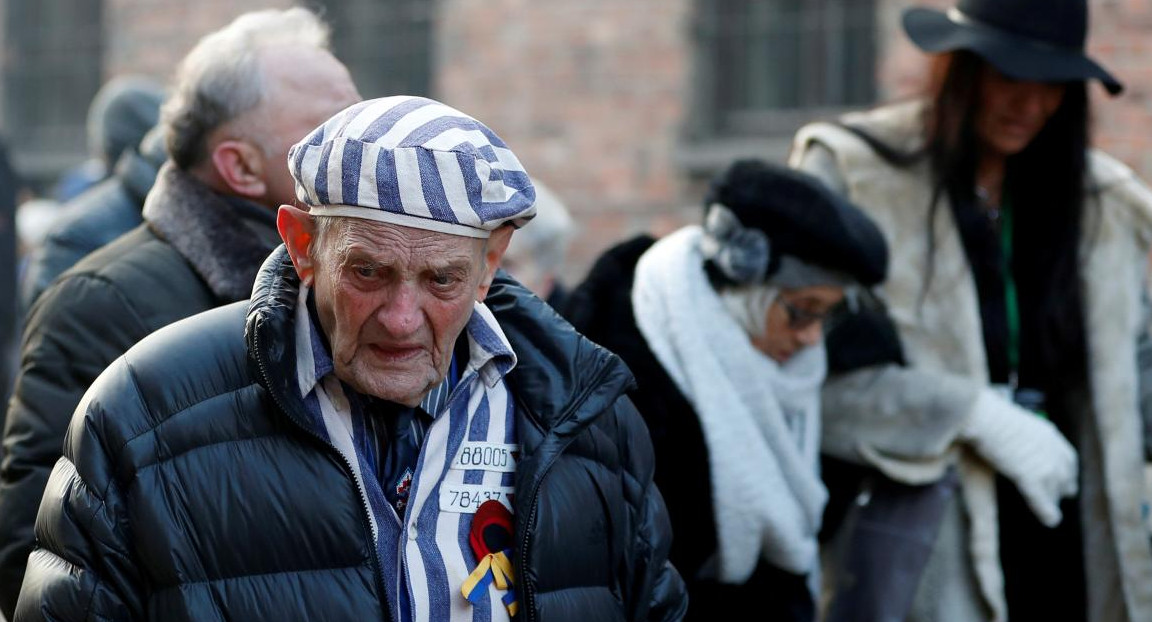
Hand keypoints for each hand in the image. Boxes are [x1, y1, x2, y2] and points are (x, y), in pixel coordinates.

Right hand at [960, 389, 1078, 526]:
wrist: (981, 414)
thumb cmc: (982, 413)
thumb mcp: (1006, 420)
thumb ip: (1011, 431)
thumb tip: (995, 433)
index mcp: (1047, 434)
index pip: (1067, 458)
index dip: (1064, 471)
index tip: (1061, 479)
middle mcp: (1052, 449)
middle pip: (1065, 476)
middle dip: (1061, 488)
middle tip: (1056, 499)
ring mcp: (1043, 463)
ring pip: (1056, 491)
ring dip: (1052, 501)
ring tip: (1050, 514)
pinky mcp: (1030, 477)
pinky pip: (1043, 501)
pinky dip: (1048, 513)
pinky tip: (1050, 521)